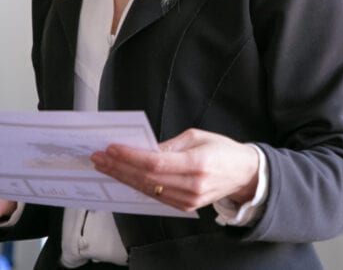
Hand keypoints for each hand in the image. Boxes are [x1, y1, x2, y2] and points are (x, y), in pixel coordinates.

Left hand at [91, 128, 259, 211]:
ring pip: (148, 189)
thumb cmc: (221, 150)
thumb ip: (168, 145)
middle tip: (99, 157)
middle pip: (146, 178)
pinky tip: (124, 177)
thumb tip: (142, 148)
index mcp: (196, 164)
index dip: (130, 157)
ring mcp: (188, 200)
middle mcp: (191, 185)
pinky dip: (137, 186)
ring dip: (123, 177)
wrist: (243, 173)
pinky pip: (156, 197)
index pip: (154, 163)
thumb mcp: (196, 136)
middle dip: (119, 167)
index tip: (111, 148)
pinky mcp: (185, 206)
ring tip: (106, 166)